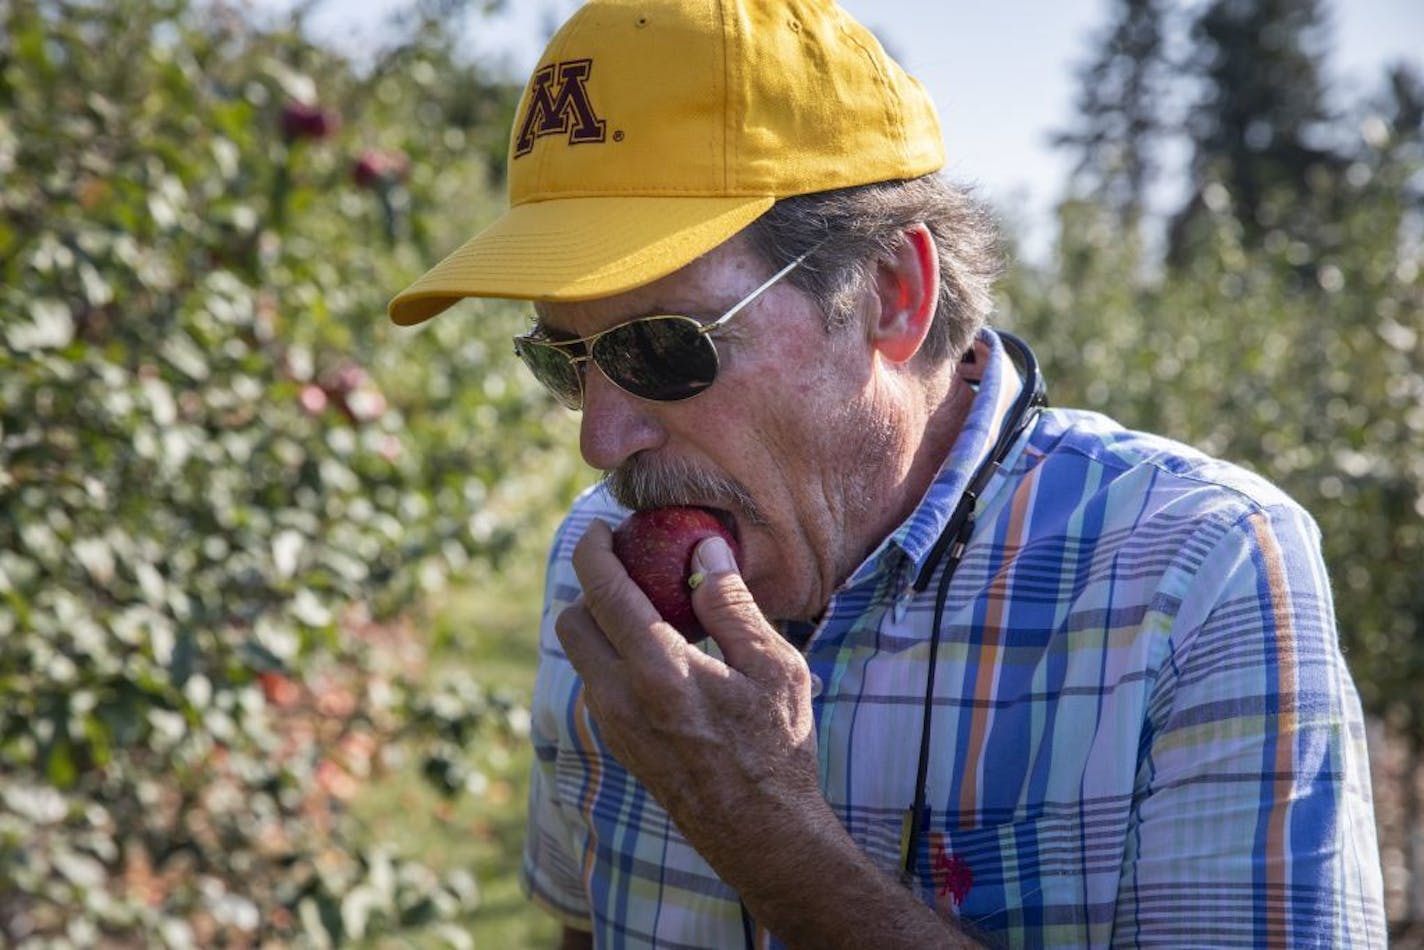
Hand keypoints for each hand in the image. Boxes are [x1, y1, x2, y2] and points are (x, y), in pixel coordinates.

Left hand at [554, 519, 821, 864]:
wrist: (762, 835)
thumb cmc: (777, 749)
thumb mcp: (772, 668)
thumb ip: (732, 604)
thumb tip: (704, 548)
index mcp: (658, 672)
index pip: (603, 592)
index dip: (593, 551)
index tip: (600, 528)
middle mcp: (620, 699)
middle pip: (571, 621)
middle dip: (590, 587)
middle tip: (629, 568)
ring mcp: (614, 726)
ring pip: (581, 656)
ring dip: (601, 623)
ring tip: (653, 610)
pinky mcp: (620, 745)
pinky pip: (598, 683)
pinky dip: (613, 656)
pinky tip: (662, 655)